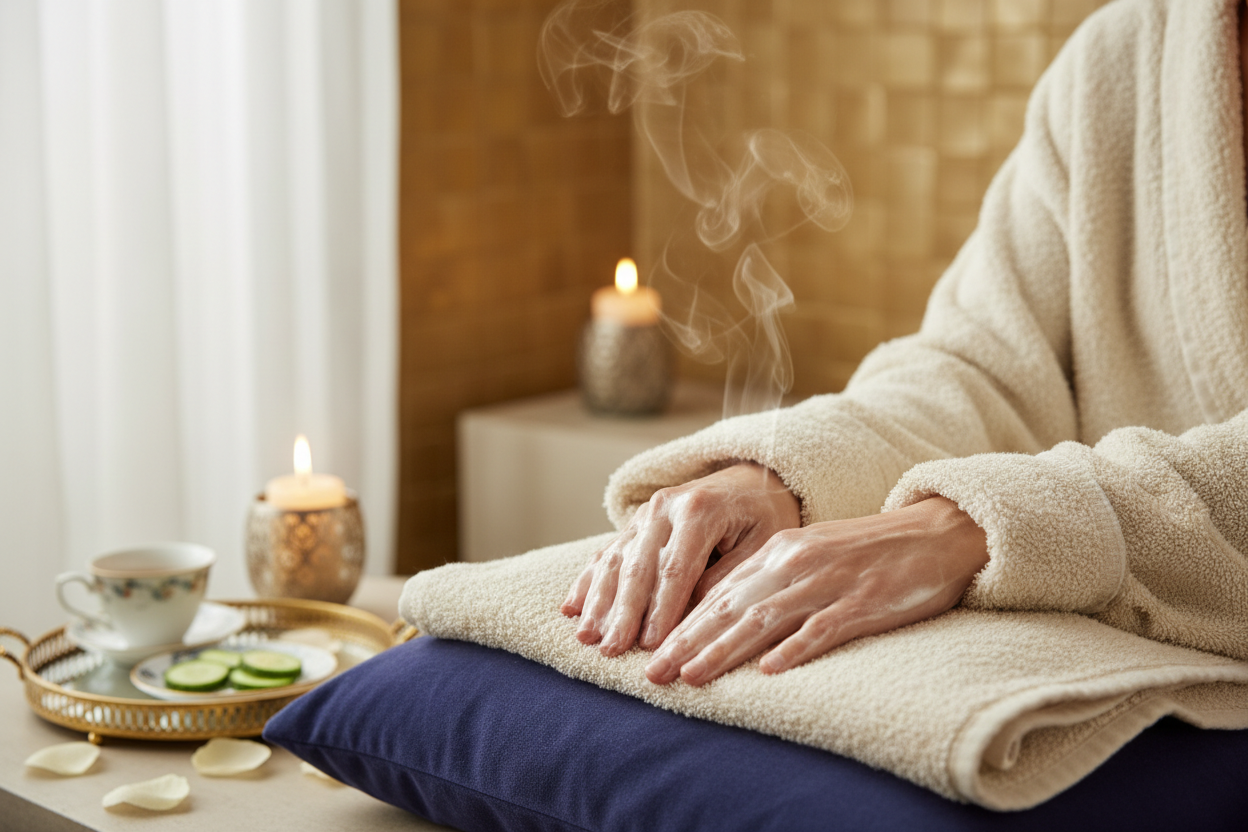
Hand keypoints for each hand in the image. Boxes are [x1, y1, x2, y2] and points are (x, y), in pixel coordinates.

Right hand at [561, 462, 801, 656]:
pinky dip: (588, 582)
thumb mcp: (762, 545)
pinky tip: (572, 609)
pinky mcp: (636, 523)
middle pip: (638, 566)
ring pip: (615, 560)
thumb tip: (690, 618)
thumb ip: (726, 578)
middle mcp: (666, 506)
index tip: (652, 645)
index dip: (662, 609)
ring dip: (598, 602)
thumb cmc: (764, 518)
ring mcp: (646, 513)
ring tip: (587, 638)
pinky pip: (607, 552)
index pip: (676, 568)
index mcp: (700, 509)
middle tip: (611, 650)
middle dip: (622, 612)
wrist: (753, 478)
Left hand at [644, 497, 988, 685]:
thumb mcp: (812, 556)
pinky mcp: (862, 603)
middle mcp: (796, 564)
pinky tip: (769, 671)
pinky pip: (822, 629)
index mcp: (780, 550)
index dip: (682, 624)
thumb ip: (773, 582)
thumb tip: (728, 617)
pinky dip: (794, 649)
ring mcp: (828, 583)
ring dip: (723, 650)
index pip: (719, 592)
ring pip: (764, 619)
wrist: (936, 534)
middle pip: (730, 607)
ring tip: (691, 676)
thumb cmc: (870, 553)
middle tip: (652, 673)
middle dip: (686, 642)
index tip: (650, 652)